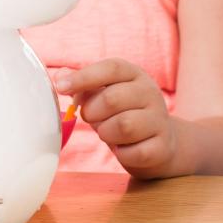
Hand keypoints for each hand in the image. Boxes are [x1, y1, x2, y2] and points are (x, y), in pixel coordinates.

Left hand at [56, 58, 176, 175]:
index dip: (84, 77)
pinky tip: (123, 149)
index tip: (60, 86)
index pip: (111, 68)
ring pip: (123, 126)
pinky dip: (121, 154)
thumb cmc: (125, 114)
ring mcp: (159, 120)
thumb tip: (60, 76)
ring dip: (106, 133)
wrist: (161, 142)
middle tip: (90, 117)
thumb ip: (83, 85)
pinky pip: (133, 152)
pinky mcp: (162, 147)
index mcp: (135, 75)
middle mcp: (150, 93)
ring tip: (108, 133)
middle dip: (92, 111)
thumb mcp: (106, 94)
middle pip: (112, 99)